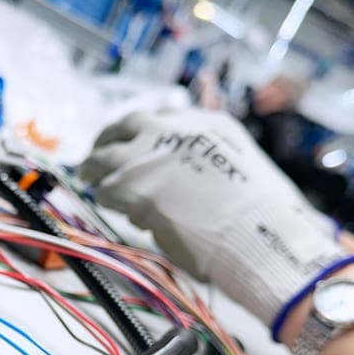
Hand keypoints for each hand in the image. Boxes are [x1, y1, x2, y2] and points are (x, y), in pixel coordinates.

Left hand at [80, 110, 353, 337]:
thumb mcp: (242, 168)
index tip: (132, 143)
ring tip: (90, 179)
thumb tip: (199, 165)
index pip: (159, 117)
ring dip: (95, 170)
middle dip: (108, 141)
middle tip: (98, 157)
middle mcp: (175, 131)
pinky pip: (105, 190)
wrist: (261, 237)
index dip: (140, 133)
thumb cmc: (263, 217)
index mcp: (206, 124)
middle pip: (124, 126)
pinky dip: (105, 199)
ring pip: (105, 157)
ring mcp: (151, 156)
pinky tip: (109, 207)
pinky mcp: (134, 186)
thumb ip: (213, 157)